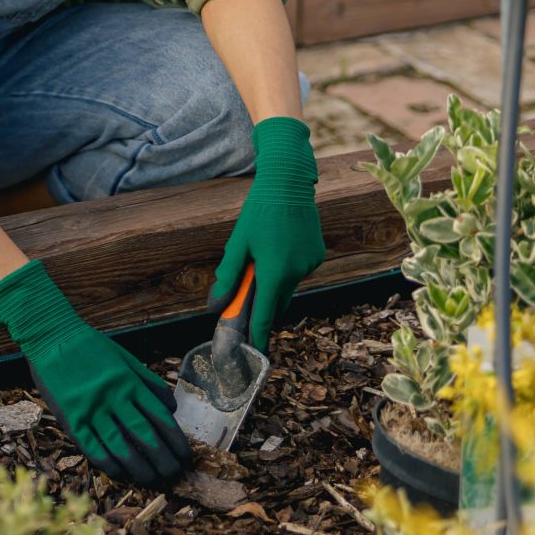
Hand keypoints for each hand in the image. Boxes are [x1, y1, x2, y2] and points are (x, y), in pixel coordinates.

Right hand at [0, 260, 188, 487]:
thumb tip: (172, 408)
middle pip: (144, 435)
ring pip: (120, 445)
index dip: (175, 440)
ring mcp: (91, 408)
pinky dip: (107, 463)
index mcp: (129, 381)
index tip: (185, 455)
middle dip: (162, 459)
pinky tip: (120, 473)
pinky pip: (91, 446)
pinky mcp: (70, 416)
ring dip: (139, 467)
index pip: (160, 417)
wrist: (50, 335)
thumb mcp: (124, 357)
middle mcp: (113, 396)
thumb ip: (148, 381)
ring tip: (152, 481)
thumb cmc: (89, 346)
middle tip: (174, 475)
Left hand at [209, 117, 324, 350]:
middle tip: (248, 304)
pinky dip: (287, 271)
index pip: (265, 315)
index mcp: (274, 272)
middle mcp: (296, 273)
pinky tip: (279, 249)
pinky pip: (299, 272)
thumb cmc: (258, 211)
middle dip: (264, 308)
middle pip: (277, 303)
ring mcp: (310, 264)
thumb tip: (218, 305)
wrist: (288, 183)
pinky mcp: (317, 255)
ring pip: (288, 287)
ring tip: (263, 261)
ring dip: (275, 285)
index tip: (254, 352)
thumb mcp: (238, 243)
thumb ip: (229, 276)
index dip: (258, 335)